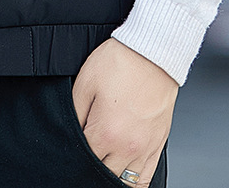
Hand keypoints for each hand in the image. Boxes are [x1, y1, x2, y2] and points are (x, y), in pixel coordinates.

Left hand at [72, 38, 177, 186]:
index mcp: (105, 133)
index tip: (72, 145)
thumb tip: (71, 132)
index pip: (82, 158)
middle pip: (102, 173)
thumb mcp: (85, 83)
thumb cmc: (120, 63)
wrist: (152, 54)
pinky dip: (133, 183)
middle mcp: (126, 147)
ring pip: (124, 182)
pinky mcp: (157, 145)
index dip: (74, 151)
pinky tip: (123, 175)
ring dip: (110, 175)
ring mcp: (144, 149)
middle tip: (86, 152)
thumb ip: (74, 113)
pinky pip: (145, 178)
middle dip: (90, 165)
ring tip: (102, 162)